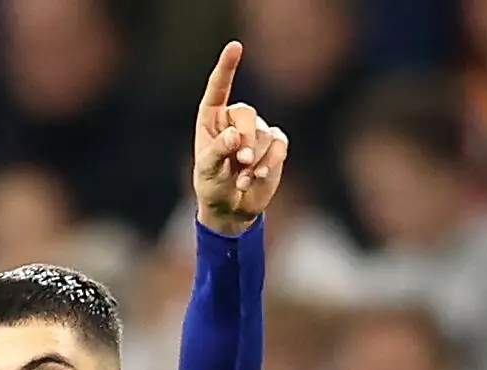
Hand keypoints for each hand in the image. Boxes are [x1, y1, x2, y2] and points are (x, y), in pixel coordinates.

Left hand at [194, 41, 288, 234]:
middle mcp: (235, 120)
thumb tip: (234, 136)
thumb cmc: (212, 186)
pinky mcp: (275, 144)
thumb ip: (217, 153)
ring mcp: (257, 131)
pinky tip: (259, 178)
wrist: (231, 207)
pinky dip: (271, 162)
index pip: (219, 88)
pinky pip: (279, 145)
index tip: (235, 46)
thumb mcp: (207, 172)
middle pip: (246, 113)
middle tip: (241, 162)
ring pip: (263, 134)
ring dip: (255, 161)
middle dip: (246, 137)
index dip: (227, 67)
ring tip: (243, 181)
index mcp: (212, 119)